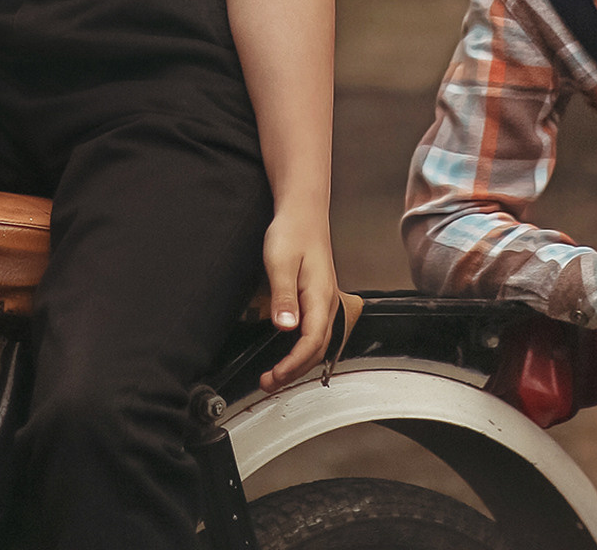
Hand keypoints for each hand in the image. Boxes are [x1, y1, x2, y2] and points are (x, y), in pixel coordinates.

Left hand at [258, 208, 339, 392]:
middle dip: (294, 371)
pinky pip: (314, 333)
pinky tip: (287, 353)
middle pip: (316, 350)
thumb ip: (283, 296)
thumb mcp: (281, 262)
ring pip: (317, 343)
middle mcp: (327, 304)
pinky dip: (301, 350)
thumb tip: (285, 327)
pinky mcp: (317, 300)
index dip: (293, 364)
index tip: (275, 376)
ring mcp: (324, 303)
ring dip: (298, 363)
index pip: (311, 342)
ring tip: (275, 375)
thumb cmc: (292, 233)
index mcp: (320, 297)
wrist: (303, 213)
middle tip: (269, 383)